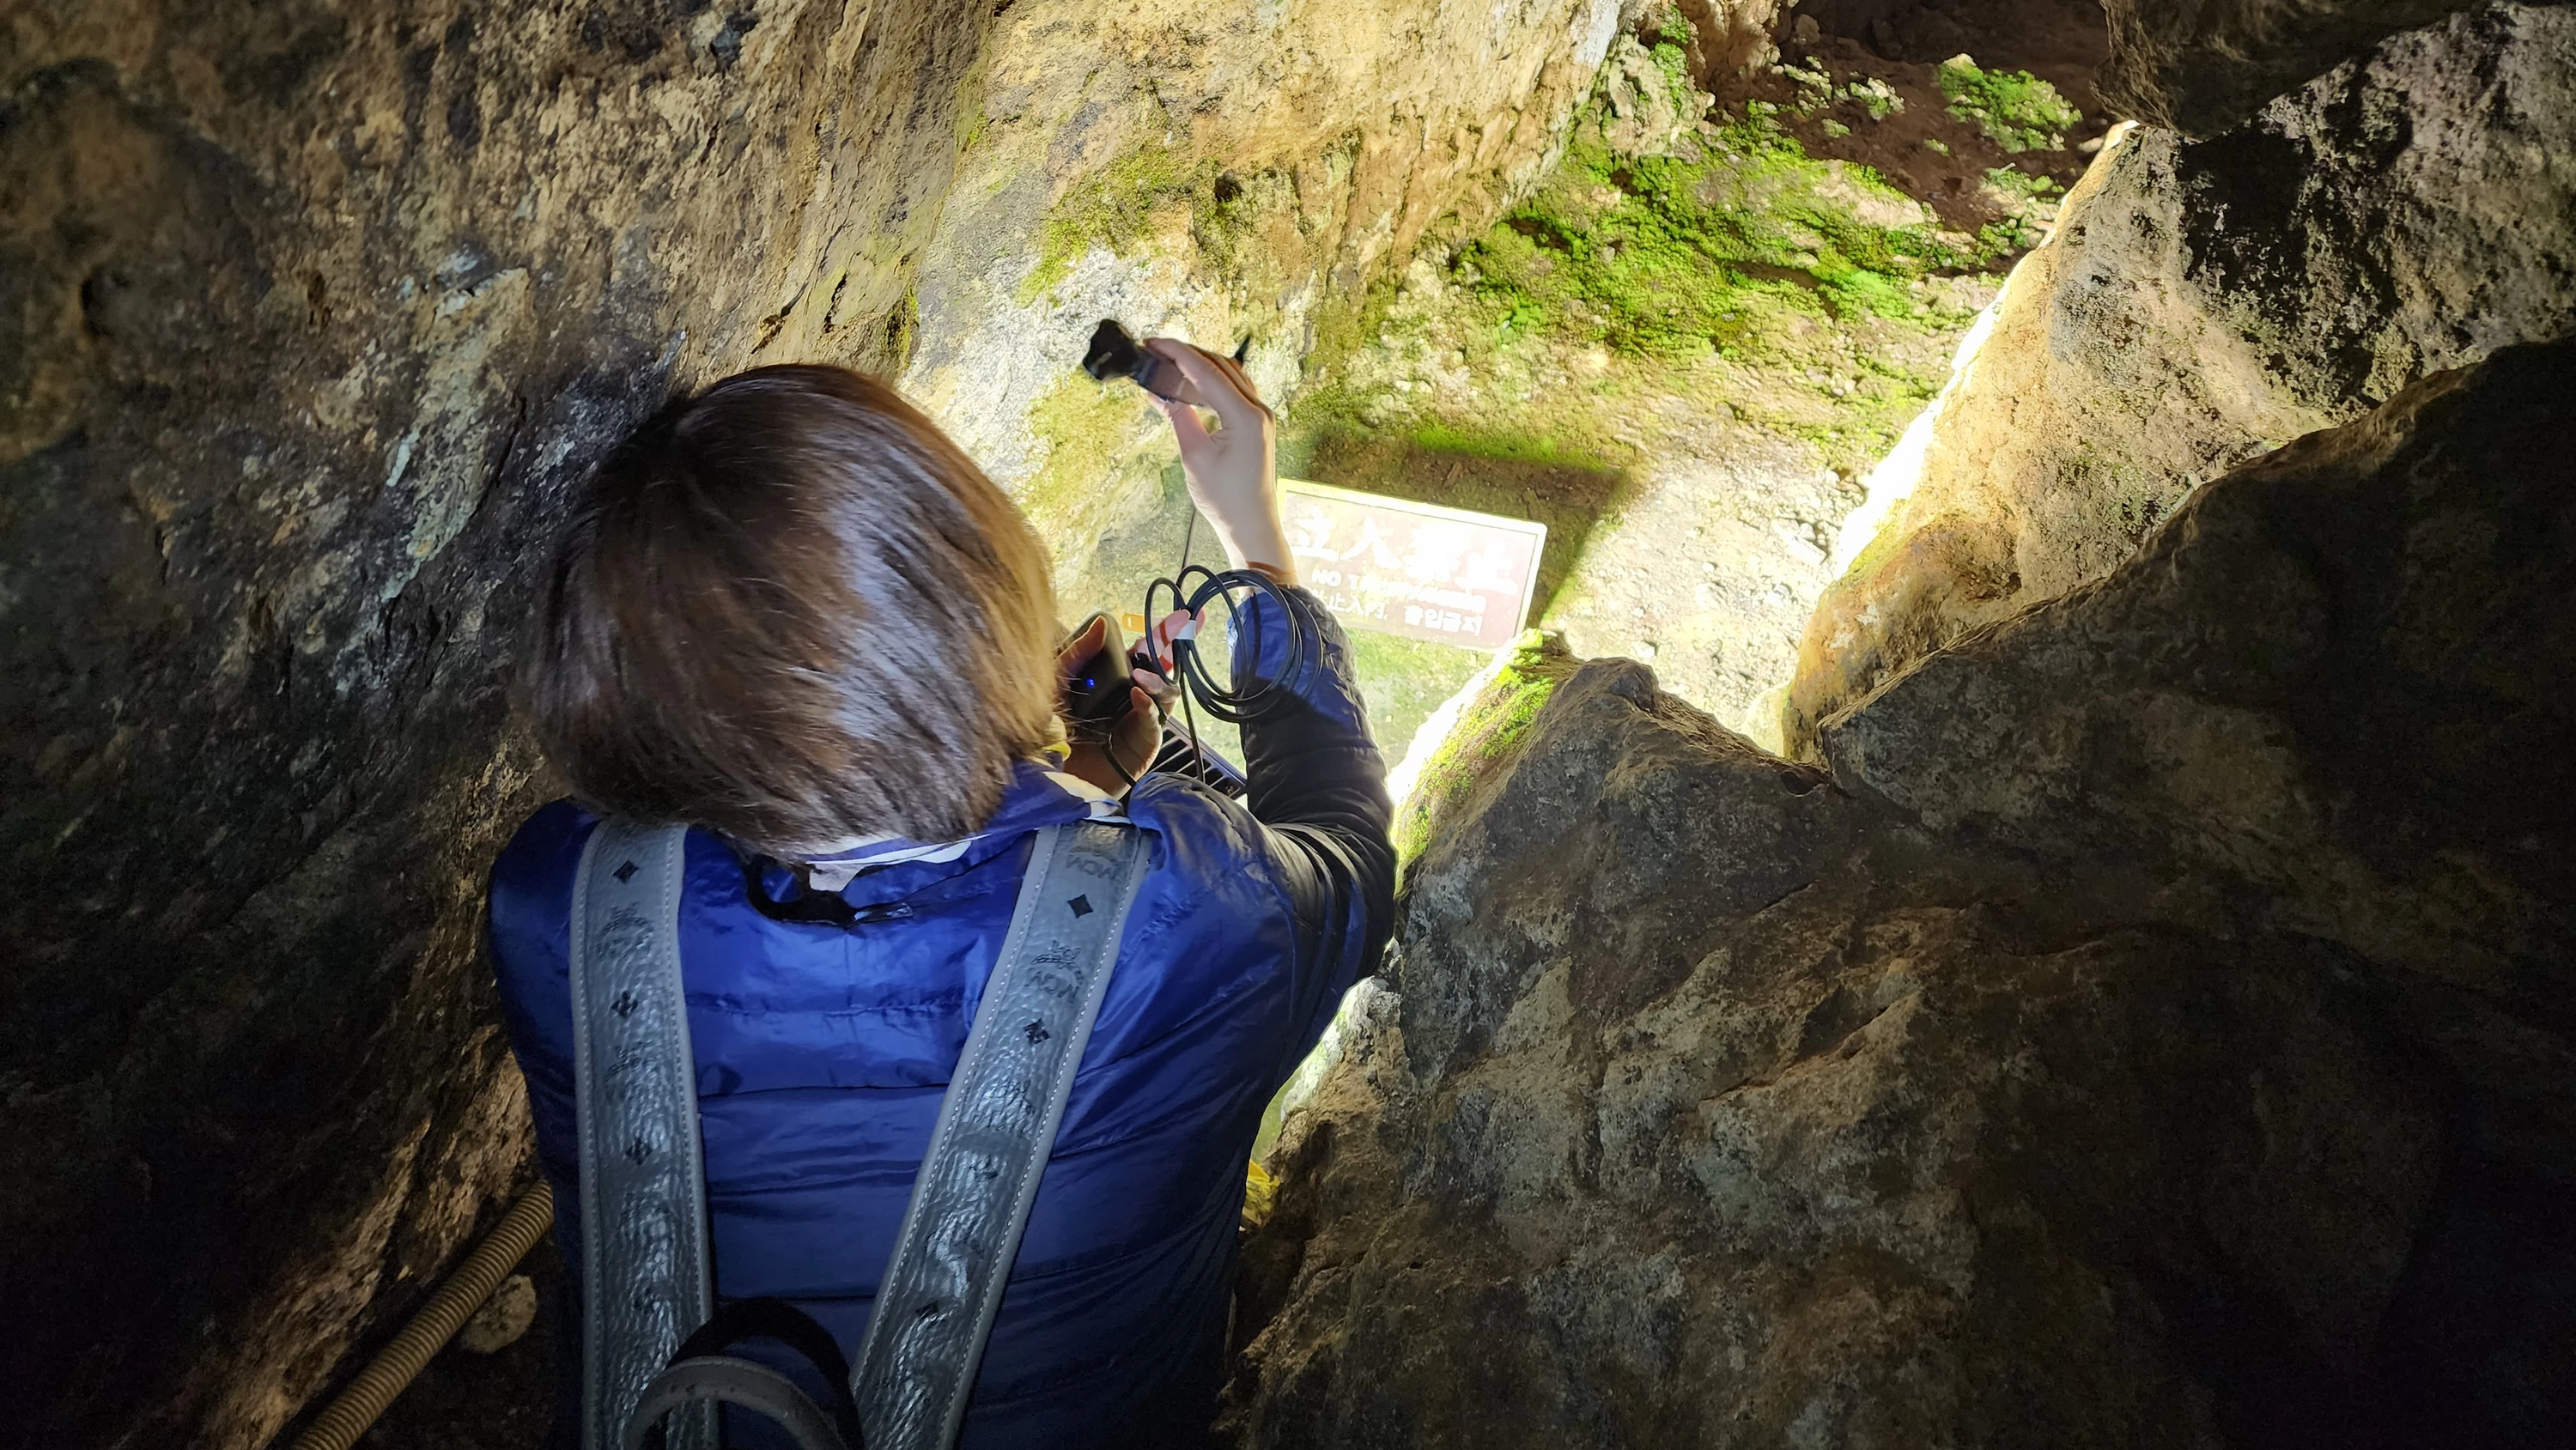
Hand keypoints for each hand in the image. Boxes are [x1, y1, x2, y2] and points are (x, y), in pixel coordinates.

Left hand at [1054, 615, 1160, 794]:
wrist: (1050, 775)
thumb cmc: (1050, 731)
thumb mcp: (1056, 685)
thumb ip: (1076, 654)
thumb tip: (1101, 623)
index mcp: (1113, 680)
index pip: (1141, 653)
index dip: (1159, 635)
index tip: (1176, 617)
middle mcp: (1131, 696)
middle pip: (1160, 667)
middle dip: (1170, 646)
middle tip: (1180, 626)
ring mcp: (1140, 719)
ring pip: (1165, 690)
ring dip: (1157, 675)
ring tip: (1138, 672)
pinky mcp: (1145, 741)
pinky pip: (1155, 719)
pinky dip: (1149, 703)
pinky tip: (1136, 693)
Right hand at [1146, 340, 1296, 583]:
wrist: (1250, 524)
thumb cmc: (1224, 498)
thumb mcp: (1193, 455)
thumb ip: (1178, 417)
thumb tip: (1157, 392)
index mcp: (1245, 417)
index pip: (1207, 372)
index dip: (1178, 354)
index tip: (1154, 343)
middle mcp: (1258, 410)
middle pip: (1221, 366)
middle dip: (1188, 354)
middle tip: (1157, 350)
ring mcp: (1261, 415)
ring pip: (1230, 374)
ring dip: (1201, 365)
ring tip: (1170, 363)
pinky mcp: (1257, 423)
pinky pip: (1235, 390)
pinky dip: (1212, 381)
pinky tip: (1190, 384)